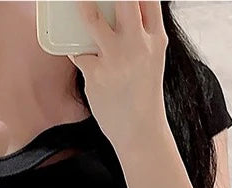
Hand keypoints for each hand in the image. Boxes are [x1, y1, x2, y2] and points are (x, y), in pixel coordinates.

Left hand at [67, 1, 168, 150]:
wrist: (140, 131)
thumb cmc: (143, 96)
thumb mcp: (152, 60)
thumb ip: (141, 35)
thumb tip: (120, 15)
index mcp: (156, 39)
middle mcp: (138, 44)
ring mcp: (116, 58)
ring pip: (93, 19)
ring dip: (83, 7)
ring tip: (77, 2)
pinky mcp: (96, 74)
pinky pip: (78, 52)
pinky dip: (75, 50)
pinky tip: (77, 53)